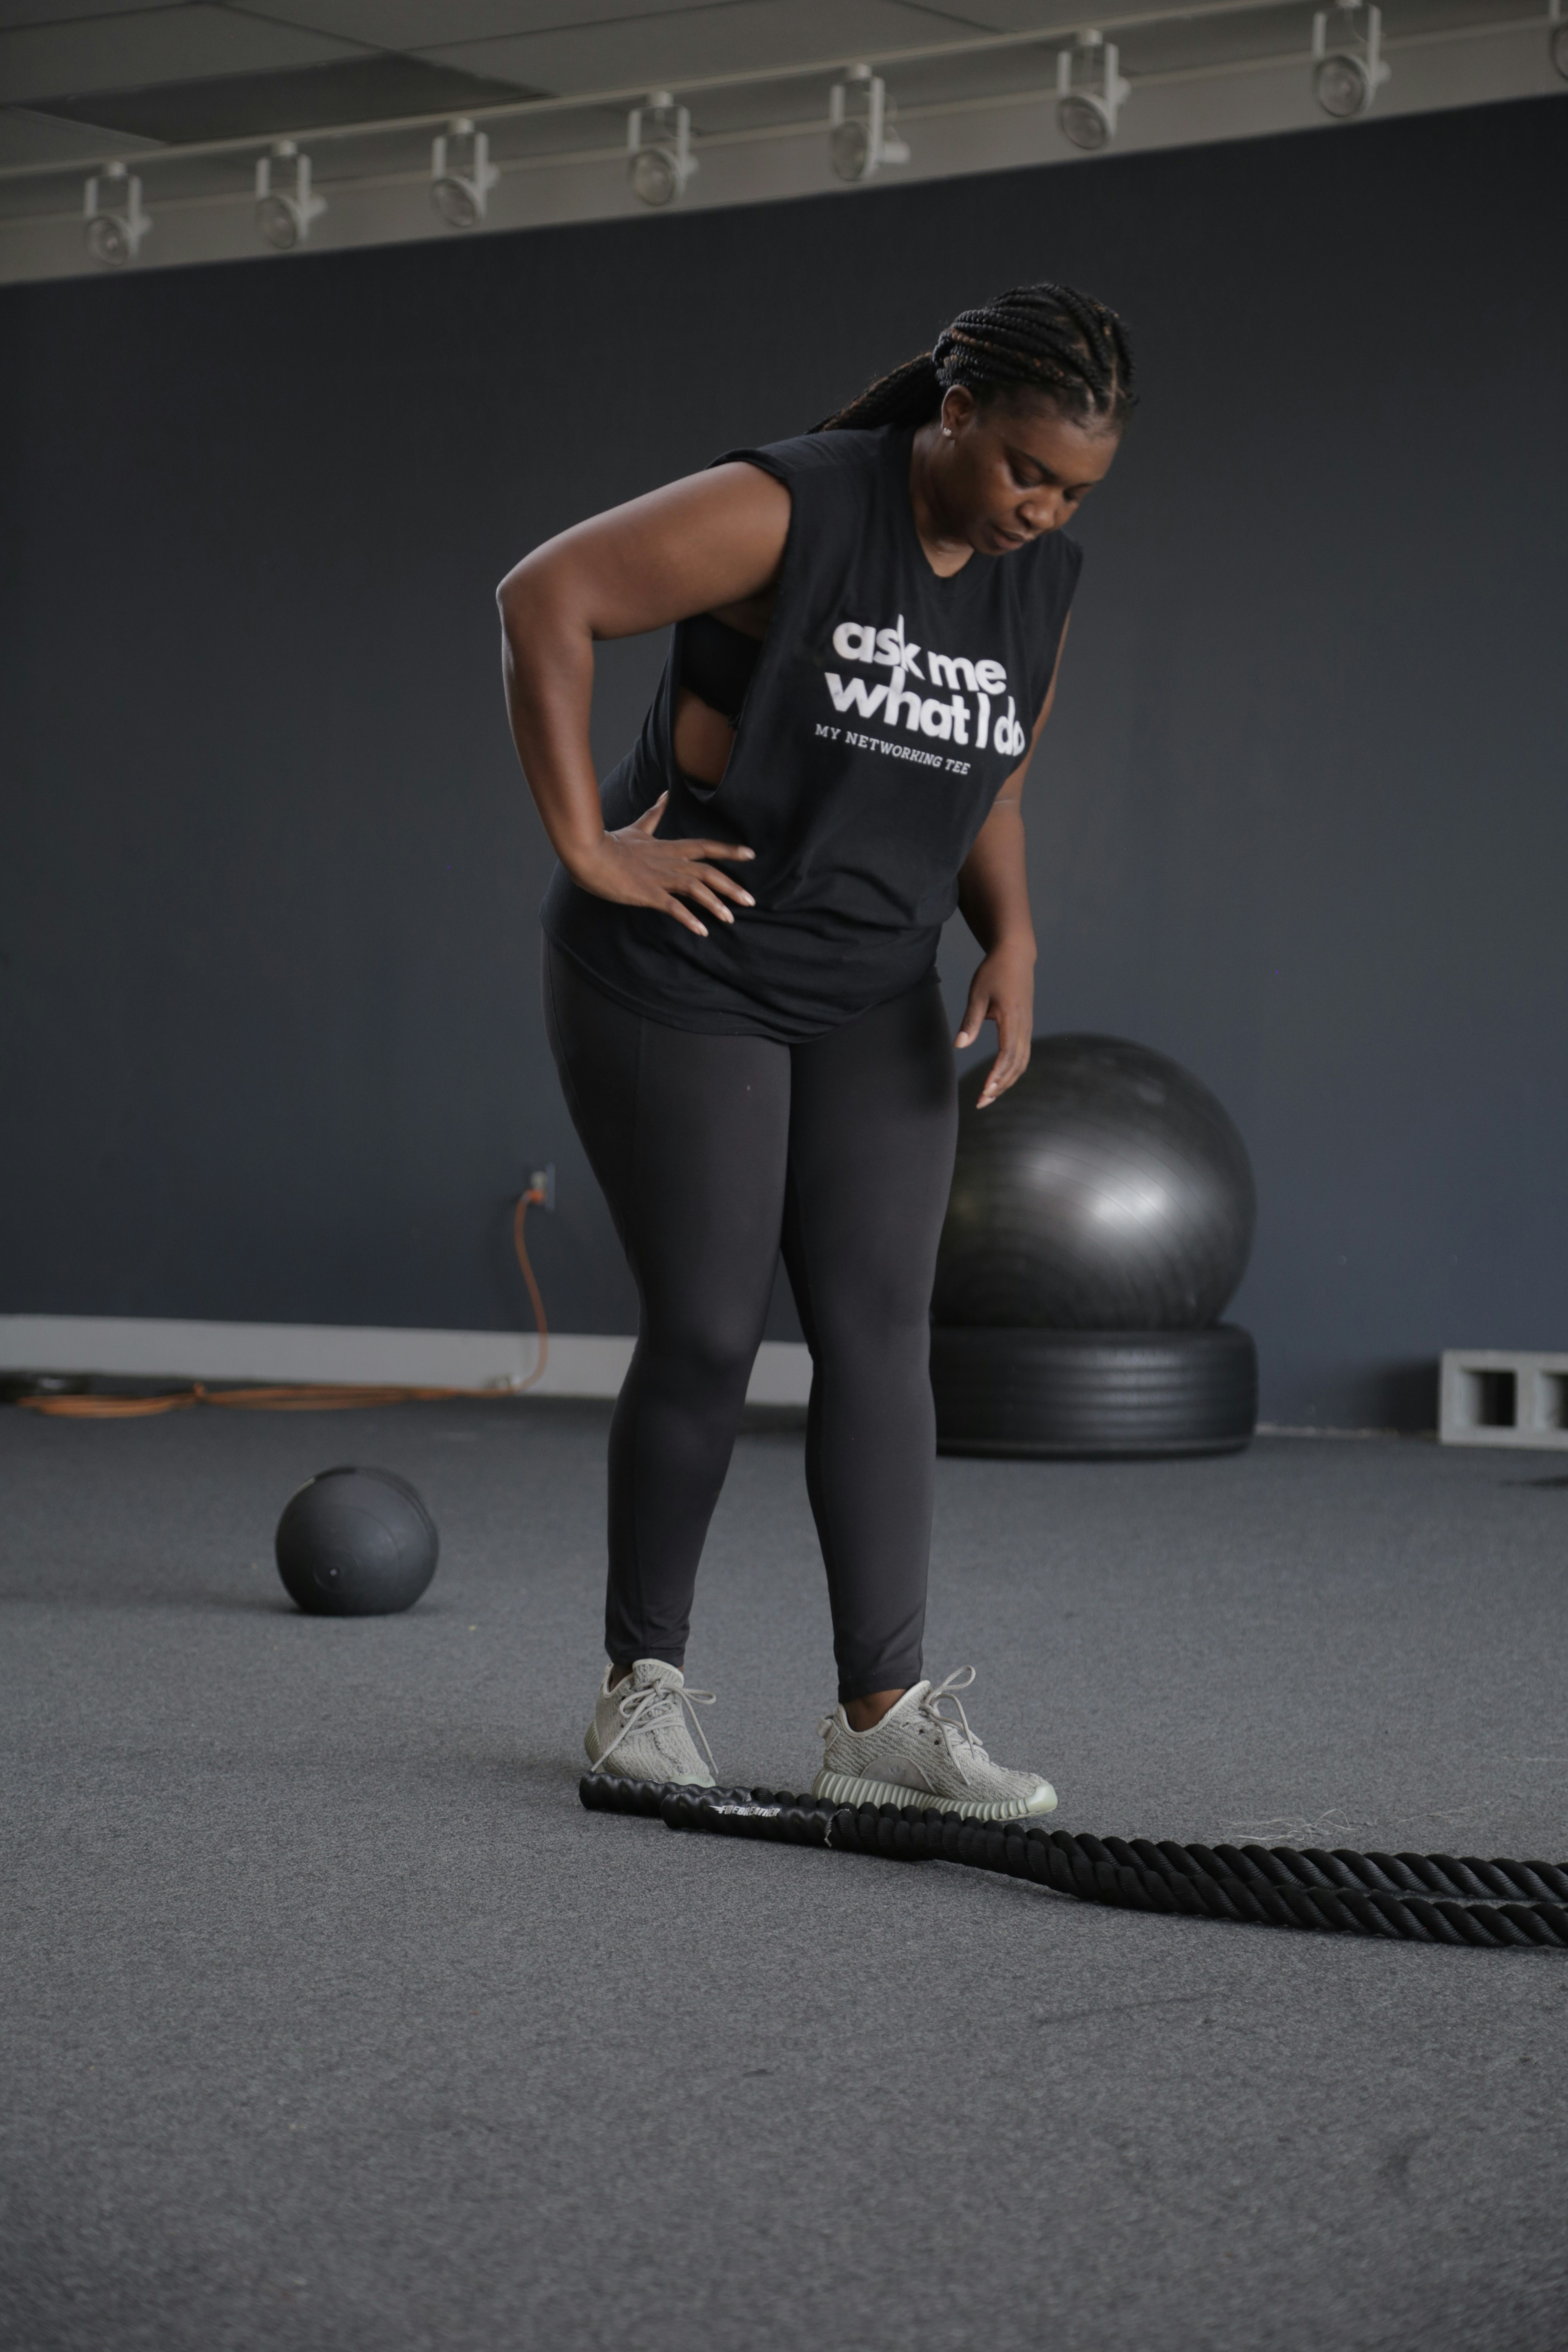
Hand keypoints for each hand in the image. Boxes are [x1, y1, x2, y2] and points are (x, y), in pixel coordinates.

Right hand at [570, 792, 754, 937]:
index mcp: (669, 847)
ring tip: (730, 919)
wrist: (589, 852)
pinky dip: (689, 918)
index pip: (705, 847)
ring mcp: (659, 877)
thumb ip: (654, 814)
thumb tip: (665, 795)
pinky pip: (673, 907)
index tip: (750, 854)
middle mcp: (670, 862)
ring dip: (715, 904)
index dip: (728, 850)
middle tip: (751, 900)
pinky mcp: (647, 893)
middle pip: (708, 871)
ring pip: (696, 888)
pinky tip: (701, 930)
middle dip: (731, 886)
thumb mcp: (638, 828)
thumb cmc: (611, 843)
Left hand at [955, 942, 1034, 1106]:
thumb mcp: (977, 994)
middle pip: (1017, 1064)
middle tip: (981, 1101)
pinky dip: (1012, 1070)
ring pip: (1021, 1062)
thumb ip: (970, 1021)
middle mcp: (1024, 1026)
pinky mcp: (1025, 1026)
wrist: (1016, 955)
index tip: (985, 1090)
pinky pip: (1022, 1054)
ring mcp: (1027, 1027)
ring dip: (1007, 1081)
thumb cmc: (994, 972)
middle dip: (1000, 1085)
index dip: (997, 1074)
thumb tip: (959, 1045)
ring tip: (989, 1095)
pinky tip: (999, 1079)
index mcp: (1013, 1018)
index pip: (1008, 1054)